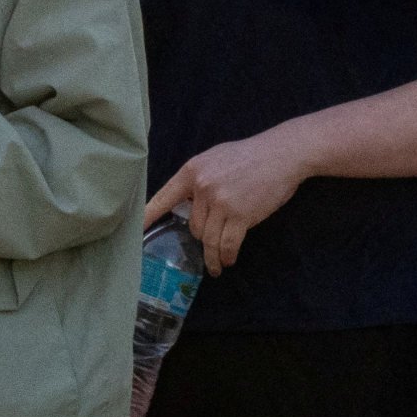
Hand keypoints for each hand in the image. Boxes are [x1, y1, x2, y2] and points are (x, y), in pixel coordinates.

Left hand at [148, 127, 312, 275]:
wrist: (282, 153)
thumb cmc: (249, 156)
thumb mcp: (214, 158)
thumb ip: (198, 180)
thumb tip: (185, 202)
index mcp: (192, 171)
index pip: (163, 198)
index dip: (147, 217)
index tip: (134, 232)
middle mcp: (202, 187)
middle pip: (193, 226)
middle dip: (203, 235)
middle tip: (215, 238)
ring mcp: (221, 201)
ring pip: (209, 238)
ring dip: (214, 255)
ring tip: (219, 263)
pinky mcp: (241, 215)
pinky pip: (228, 244)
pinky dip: (227, 256)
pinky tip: (228, 260)